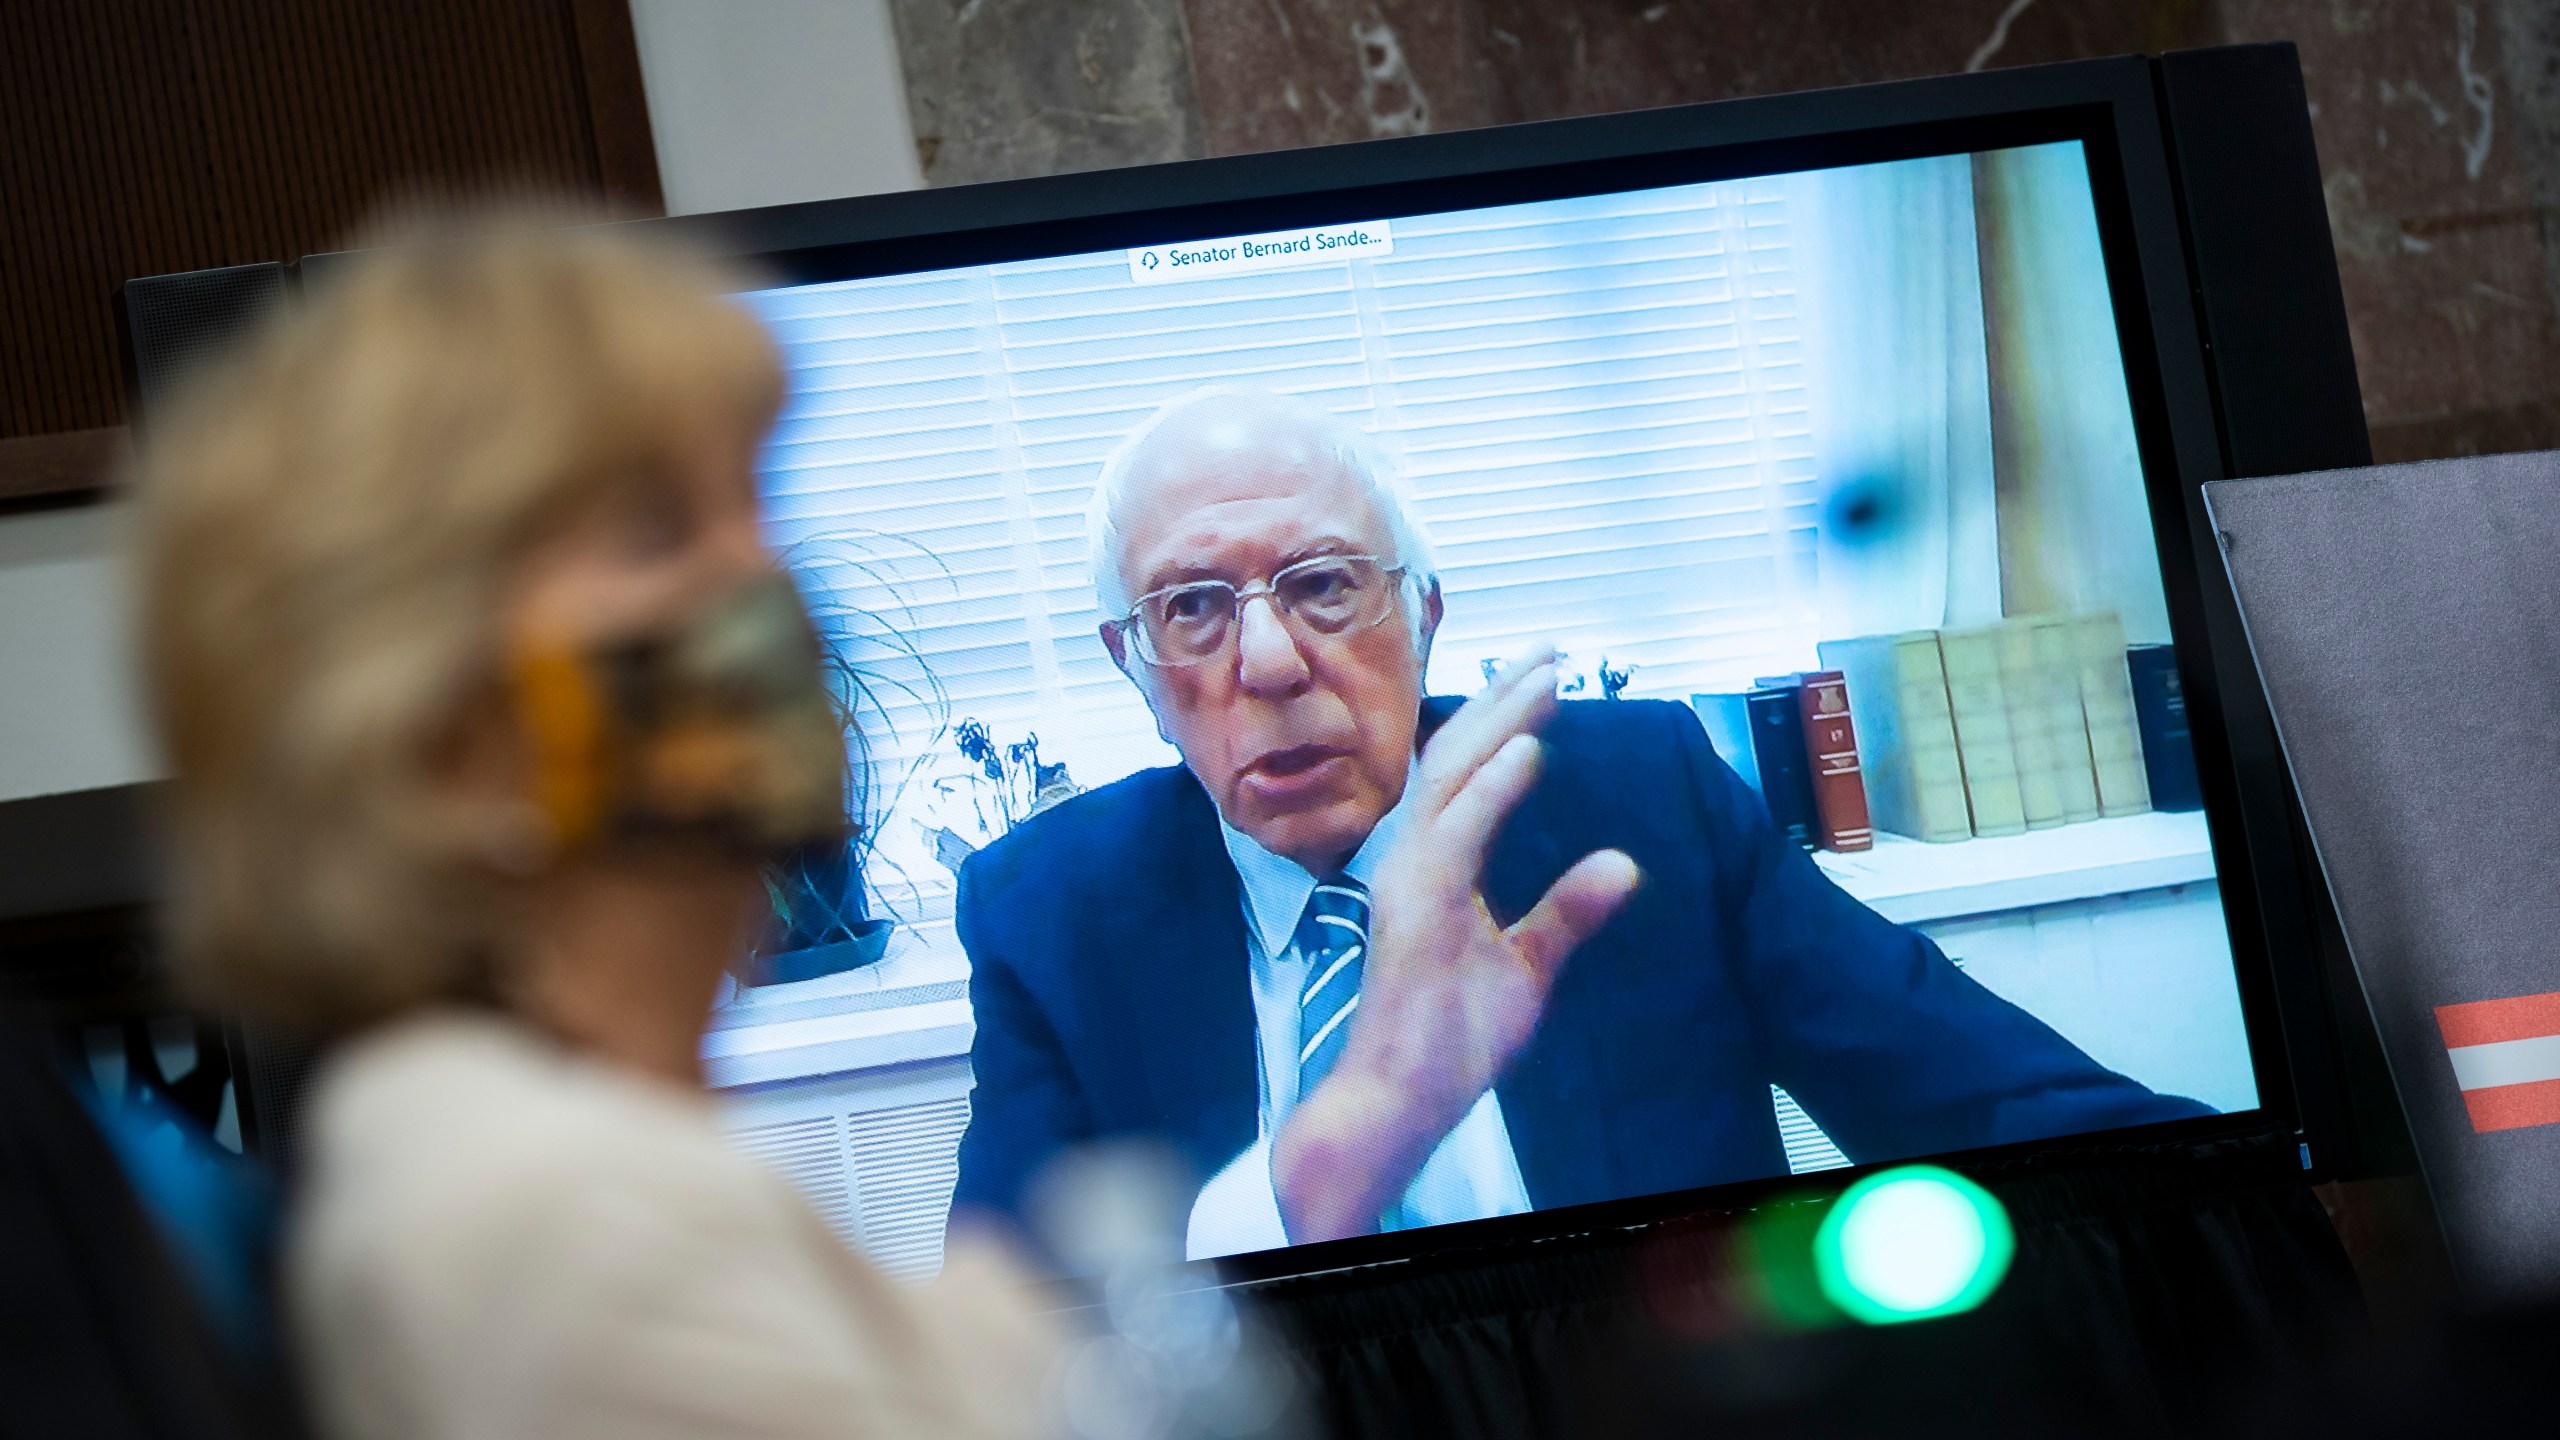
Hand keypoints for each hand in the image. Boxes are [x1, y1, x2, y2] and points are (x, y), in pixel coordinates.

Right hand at [1272, 646, 1641, 1241]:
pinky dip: (1492, 788)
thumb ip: (1567, 913)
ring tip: (1544, 676)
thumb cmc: (1445, 1041)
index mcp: (1433, 867)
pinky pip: (1455, 834)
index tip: (1545, 675)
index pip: (1467, 775)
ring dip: (1500, 721)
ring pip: (1453, 777)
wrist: (1396, 1103)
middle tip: (1550, 649)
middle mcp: (1413, 861)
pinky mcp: (1414, 912)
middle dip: (1503, 698)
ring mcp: (1408, 881)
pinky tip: (1527, 750)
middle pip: (1457, 757)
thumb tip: (1623, 864)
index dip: (1503, 720)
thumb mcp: (1526, 969)